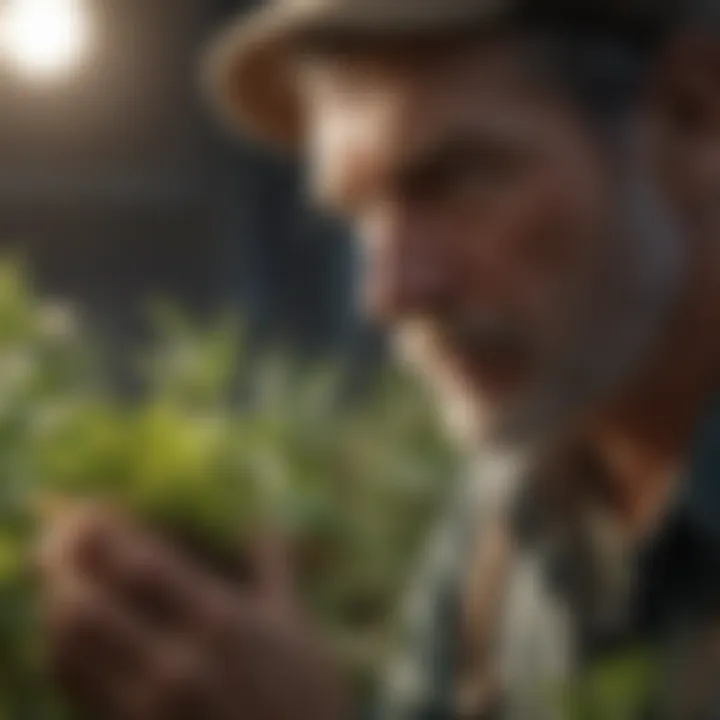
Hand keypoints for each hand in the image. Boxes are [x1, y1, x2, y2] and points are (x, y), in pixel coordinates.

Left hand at [39, 503, 349, 719]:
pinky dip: (61, 649)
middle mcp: (176, 662)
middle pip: (89, 605)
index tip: (85, 506)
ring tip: (58, 575)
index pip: (142, 567)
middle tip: (56, 535)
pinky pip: (76, 688)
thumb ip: (274, 564)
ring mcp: (147, 707)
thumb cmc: (303, 692)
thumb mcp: (294, 622)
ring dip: (54, 603)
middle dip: (61, 563)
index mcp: (221, 622)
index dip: (104, 532)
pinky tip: (66, 627)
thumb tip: (261, 518)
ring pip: (71, 649)